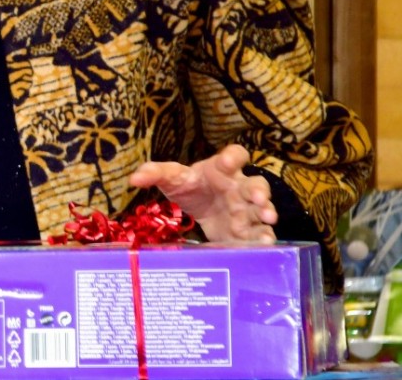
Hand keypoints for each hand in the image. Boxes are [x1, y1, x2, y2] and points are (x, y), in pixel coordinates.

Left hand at [128, 144, 276, 243]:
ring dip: (266, 213)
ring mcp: (247, 210)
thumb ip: (154, 173)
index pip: (235, 155)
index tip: (226, 161)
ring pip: (262, 208)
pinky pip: (261, 232)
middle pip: (255, 184)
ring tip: (268, 218)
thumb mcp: (171, 178)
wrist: (201, 209)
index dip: (233, 157)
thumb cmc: (190, 187)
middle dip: (258, 190)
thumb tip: (133, 179)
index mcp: (221, 169)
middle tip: (257, 198)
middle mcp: (239, 187)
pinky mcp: (249, 231)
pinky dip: (264, 237)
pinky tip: (265, 244)